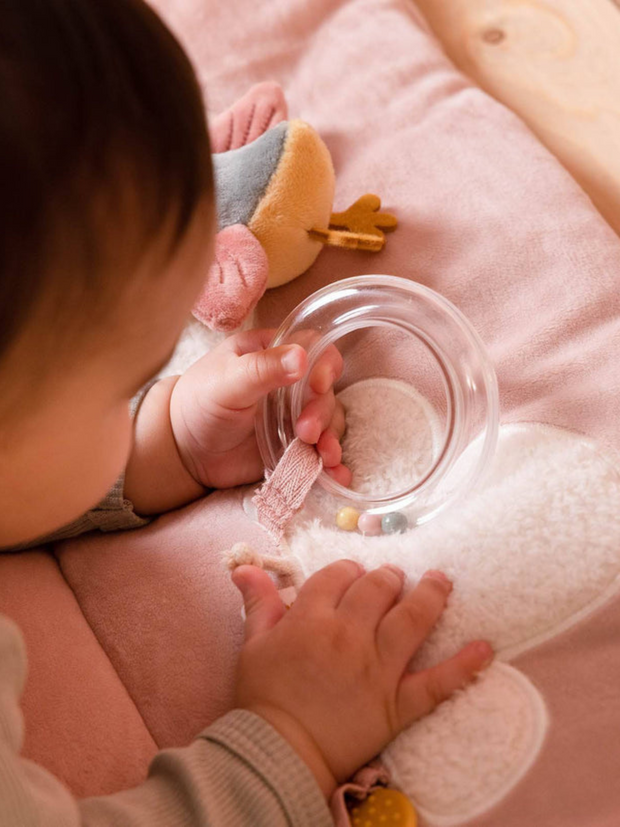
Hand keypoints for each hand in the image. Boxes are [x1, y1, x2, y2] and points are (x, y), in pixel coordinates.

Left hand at [170, 329, 351, 488]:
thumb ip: (262, 369)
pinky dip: (333, 466)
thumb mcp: (226, 381)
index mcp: (272, 354)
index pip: (314, 349)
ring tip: (325, 457)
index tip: (318, 385)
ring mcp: (293, 416)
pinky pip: (320, 453)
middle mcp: (289, 383)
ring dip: (332, 439)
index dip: (324, 365)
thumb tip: (301, 357)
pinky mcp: (293, 446)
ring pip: (329, 423)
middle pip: (326, 392)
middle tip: (305, 431)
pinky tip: (337, 477)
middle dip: (322, 413)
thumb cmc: (198, 404)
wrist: (183, 451)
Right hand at [232, 562, 492, 797]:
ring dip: (431, 594)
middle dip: (388, 578)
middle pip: (379, 588)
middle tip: (392, 579)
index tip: (351, 575)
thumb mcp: (253, 644)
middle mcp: (349, 635)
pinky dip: (464, 666)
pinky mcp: (398, 703)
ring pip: (413, 619)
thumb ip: (259, 602)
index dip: (348, 570)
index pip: (339, 575)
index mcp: (312, 618)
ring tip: (441, 581)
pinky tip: (486, 648)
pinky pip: (438, 683)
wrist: (277, 753)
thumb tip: (245, 568)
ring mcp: (378, 668)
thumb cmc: (262, 698)